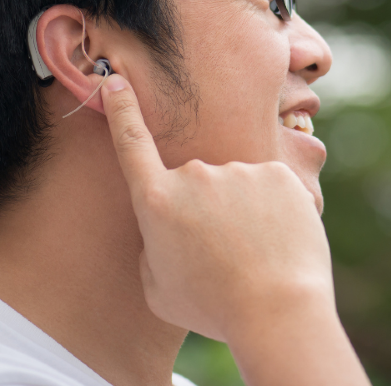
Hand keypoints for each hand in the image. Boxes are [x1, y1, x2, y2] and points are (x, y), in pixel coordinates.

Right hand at [100, 73, 334, 341]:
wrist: (277, 310)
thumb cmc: (214, 309)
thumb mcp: (158, 288)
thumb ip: (153, 247)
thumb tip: (165, 225)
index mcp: (156, 201)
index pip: (131, 142)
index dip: (120, 110)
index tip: (113, 79)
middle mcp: (193, 175)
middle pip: (196, 185)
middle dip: (206, 212)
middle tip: (223, 258)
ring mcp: (237, 170)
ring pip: (235, 187)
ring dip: (242, 213)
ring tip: (254, 256)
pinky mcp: (276, 172)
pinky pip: (268, 187)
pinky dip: (273, 211)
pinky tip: (278, 242)